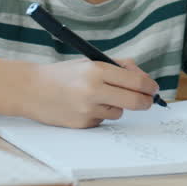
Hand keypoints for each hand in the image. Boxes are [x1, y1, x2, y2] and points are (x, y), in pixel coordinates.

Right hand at [26, 57, 160, 127]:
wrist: (32, 89)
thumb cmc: (65, 74)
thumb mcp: (90, 61)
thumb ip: (119, 67)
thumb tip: (145, 80)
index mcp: (97, 70)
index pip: (135, 81)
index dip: (149, 86)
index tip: (154, 88)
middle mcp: (93, 91)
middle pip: (135, 101)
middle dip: (146, 102)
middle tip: (148, 100)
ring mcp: (87, 110)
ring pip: (119, 112)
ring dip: (117, 106)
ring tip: (98, 97)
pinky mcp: (82, 124)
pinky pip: (103, 120)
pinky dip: (100, 114)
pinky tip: (84, 106)